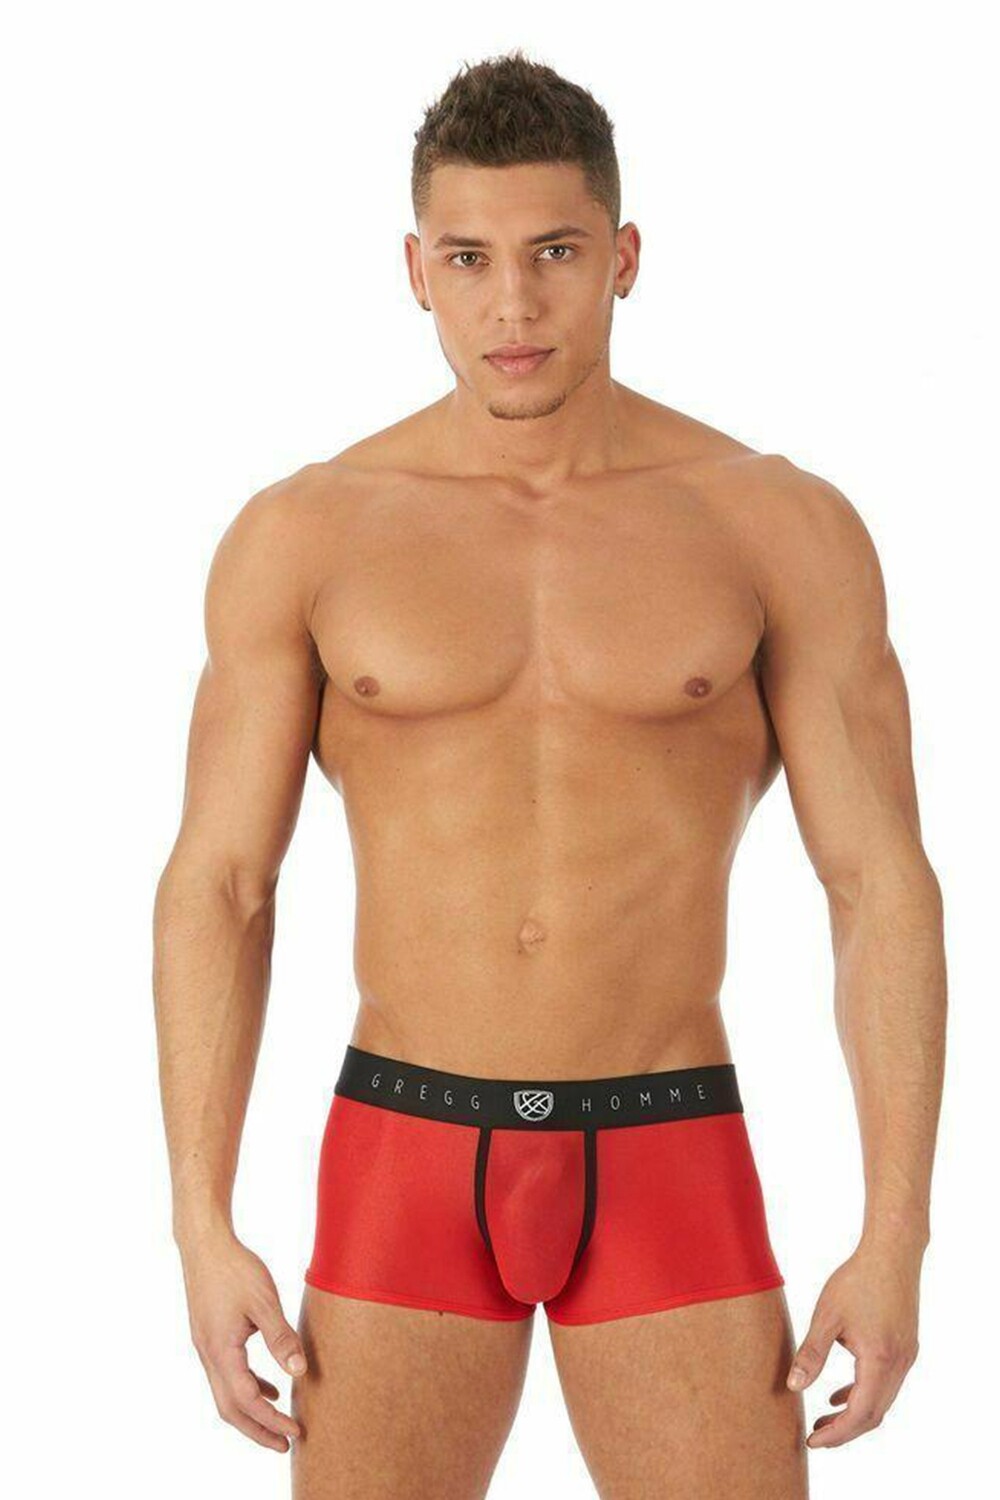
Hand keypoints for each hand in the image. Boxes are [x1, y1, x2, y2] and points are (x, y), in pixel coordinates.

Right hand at [178, 1226, 307, 1451]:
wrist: (204, 1244)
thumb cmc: (235, 1268)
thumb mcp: (264, 1301)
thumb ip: (281, 1337)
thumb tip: (299, 1373)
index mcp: (221, 1350)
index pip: (246, 1400)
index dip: (271, 1420)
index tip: (295, 1431)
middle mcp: (208, 1355)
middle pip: (230, 1409)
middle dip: (258, 1430)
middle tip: (286, 1445)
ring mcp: (206, 1347)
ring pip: (226, 1394)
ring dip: (252, 1412)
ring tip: (280, 1421)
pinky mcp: (209, 1337)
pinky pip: (227, 1375)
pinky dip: (248, 1388)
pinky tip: (269, 1386)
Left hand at [786, 1241, 920, 1447]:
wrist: (892, 1253)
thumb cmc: (857, 1280)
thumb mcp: (827, 1316)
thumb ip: (812, 1354)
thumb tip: (794, 1387)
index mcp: (880, 1360)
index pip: (860, 1414)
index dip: (837, 1434)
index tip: (812, 1440)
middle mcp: (899, 1364)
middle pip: (874, 1414)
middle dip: (845, 1431)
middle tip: (815, 1436)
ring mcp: (906, 1357)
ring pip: (882, 1400)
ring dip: (854, 1414)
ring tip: (824, 1419)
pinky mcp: (905, 1347)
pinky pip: (886, 1384)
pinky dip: (864, 1394)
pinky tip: (841, 1394)